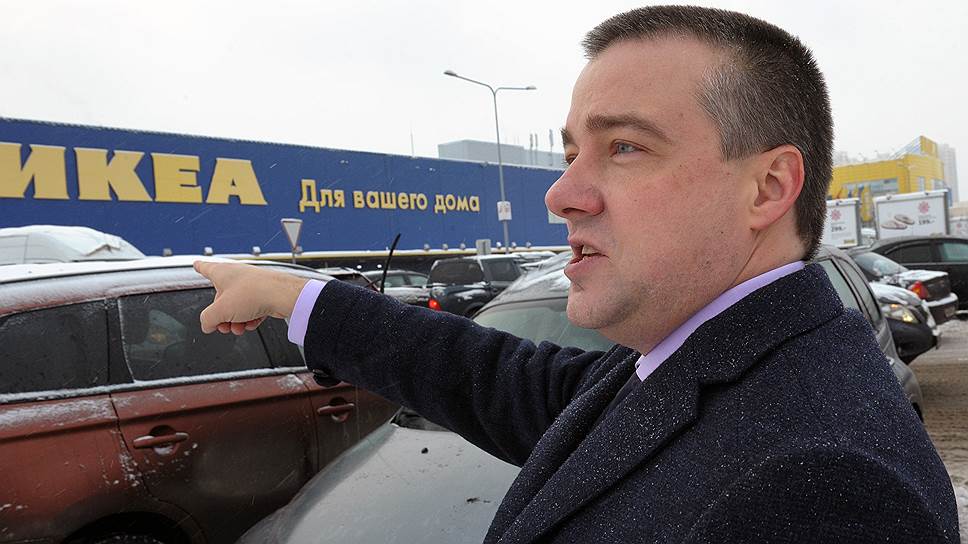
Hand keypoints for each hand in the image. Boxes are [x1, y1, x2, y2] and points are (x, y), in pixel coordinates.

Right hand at [193, 261, 308, 334]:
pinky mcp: (264, 295)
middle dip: (222, 315)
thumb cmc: (254, 293)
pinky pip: (251, 310)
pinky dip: (249, 319)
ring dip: (235, 320)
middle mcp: (237, 276)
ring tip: (238, 327)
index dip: (200, 267)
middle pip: (221, 298)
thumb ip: (208, 319)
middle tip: (222, 325)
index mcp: (222, 273)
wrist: (282, 296)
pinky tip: (250, 324)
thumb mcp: (221, 310)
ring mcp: (251, 285)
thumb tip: (207, 324)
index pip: (206, 268)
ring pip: (237, 306)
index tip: (197, 264)